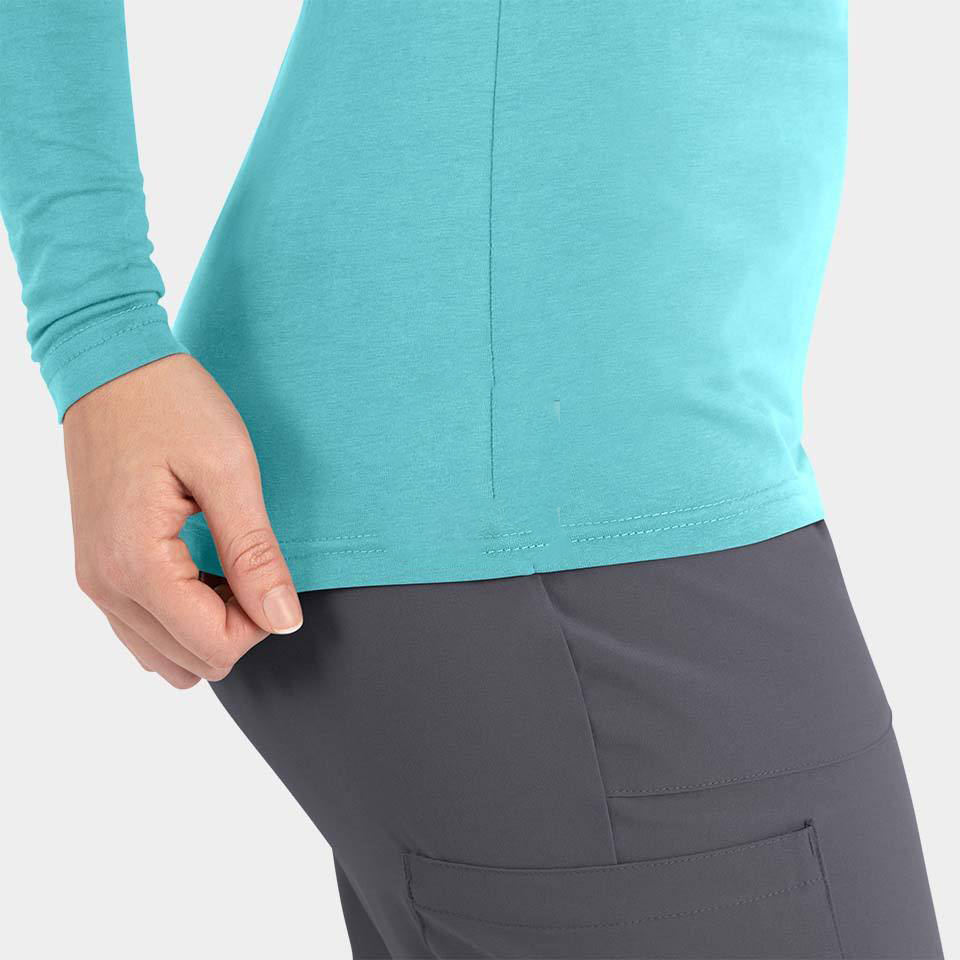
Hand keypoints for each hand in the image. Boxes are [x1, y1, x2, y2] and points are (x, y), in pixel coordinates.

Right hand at [63, 354, 301, 688]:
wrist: (110, 365)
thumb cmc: (171, 404)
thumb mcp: (229, 471)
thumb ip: (255, 553)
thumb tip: (284, 620)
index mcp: (137, 565)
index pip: (214, 648)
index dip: (262, 621)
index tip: (271, 570)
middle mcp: (106, 586)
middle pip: (192, 662)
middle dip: (238, 627)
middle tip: (253, 565)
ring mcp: (95, 581)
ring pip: (166, 656)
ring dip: (209, 626)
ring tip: (228, 566)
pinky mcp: (97, 568)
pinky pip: (142, 630)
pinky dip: (182, 617)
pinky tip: (203, 570)